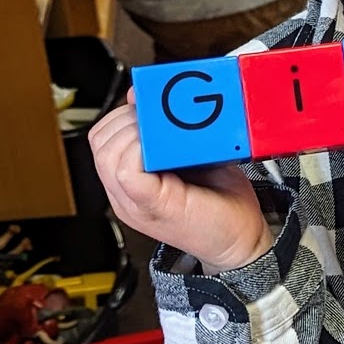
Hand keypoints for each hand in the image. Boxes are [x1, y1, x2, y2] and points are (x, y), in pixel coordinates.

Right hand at [89, 89, 272, 272]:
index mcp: (132, 182)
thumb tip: (154, 99)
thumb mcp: (194, 157)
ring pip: (107, 154)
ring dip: (135, 131)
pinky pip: (127, 172)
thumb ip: (173, 133)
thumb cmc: (221, 203)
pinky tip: (163, 149)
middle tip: (158, 119)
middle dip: (127, 118)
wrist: (243, 244)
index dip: (123, 113)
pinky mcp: (154, 207)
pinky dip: (141, 150)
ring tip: (163, 134)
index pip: (103, 138)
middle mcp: (126, 194)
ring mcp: (136, 203)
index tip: (149, 103)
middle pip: (100, 142)